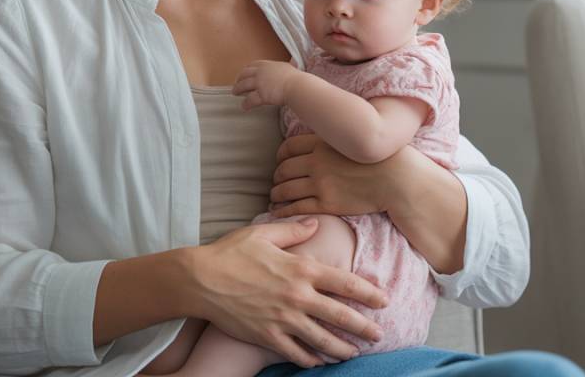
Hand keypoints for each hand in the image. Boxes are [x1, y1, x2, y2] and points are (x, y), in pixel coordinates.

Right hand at [186, 219, 386, 367]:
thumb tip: (316, 223)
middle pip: (340, 315)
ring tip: (354, 352)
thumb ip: (294, 229)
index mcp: (301, 268)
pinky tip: (320, 362)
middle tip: (379, 334)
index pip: (345, 282)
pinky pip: (296, 352)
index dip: (369, 293)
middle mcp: (297, 296)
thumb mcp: (264, 233)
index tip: (384, 300)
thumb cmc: (231, 252)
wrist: (200, 279)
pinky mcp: (267, 336)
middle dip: (364, 327)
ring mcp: (283, 319)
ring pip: (322, 340)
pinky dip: (311, 359)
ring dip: (342, 348)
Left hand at [232, 60, 300, 109]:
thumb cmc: (296, 78)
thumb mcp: (290, 67)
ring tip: (235, 93)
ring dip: (238, 89)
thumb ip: (288, 65)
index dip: (246, 69)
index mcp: (268, 65)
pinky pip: (250, 100)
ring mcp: (259, 83)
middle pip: (244, 74)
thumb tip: (293, 62)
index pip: (253, 65)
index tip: (244, 73)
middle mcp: (261, 72)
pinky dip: (246, 104)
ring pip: (243, 86)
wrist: (297, 86)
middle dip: (239, 79)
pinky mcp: (261, 95)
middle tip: (237, 84)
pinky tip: (244, 107)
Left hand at [271, 135, 468, 273]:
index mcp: (323, 142)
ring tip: (275, 199)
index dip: (280, 156)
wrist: (397, 179)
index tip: (280, 162)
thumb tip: (324, 140)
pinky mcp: (327, 204)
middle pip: (283, 169)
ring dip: (276, 195)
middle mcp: (317, 162)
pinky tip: (278, 214)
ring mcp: (321, 183)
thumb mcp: (354, 140)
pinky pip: (296, 208)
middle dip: (276, 178)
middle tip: (276, 183)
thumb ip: (335, 140)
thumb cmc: (382, 158)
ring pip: (286, 190)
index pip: (288, 147)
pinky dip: (283, 212)